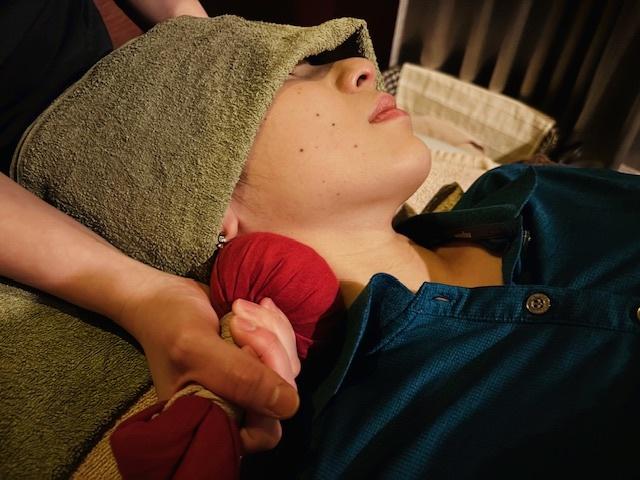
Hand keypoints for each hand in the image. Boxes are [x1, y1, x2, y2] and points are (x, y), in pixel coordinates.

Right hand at [116, 273, 299, 443]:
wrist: (162, 295)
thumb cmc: (168, 324)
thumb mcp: (197, 348)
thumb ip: (240, 378)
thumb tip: (290, 405)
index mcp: (211, 422)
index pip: (264, 430)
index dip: (264, 391)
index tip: (243, 349)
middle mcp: (233, 410)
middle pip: (282, 395)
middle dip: (268, 349)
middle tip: (238, 320)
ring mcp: (248, 385)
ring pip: (288, 368)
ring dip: (270, 330)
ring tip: (239, 308)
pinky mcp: (258, 361)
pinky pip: (286, 349)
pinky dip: (275, 324)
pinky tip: (259, 305)